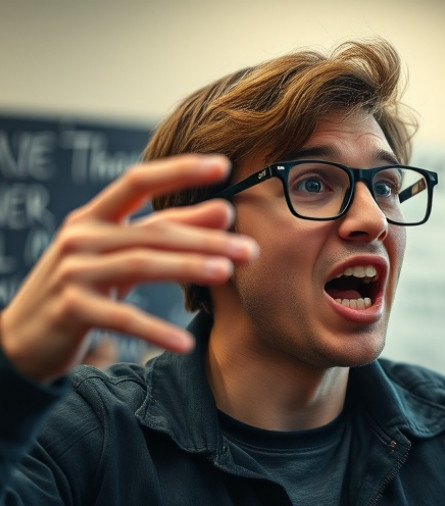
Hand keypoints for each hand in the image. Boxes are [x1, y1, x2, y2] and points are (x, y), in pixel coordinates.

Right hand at [0, 154, 257, 383]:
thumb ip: (169, 231)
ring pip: (141, 264)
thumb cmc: (84, 287)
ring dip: (188, 268)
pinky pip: (122, 318)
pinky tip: (184, 342)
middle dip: (205, 239)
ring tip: (227, 274)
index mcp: (94, 217)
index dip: (180, 170)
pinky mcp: (70, 309)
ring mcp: (73, 271)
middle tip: (250, 248)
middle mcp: (81, 236)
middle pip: (153, 230)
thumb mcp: (122, 254)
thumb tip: (225, 210)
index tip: (223, 165)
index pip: (138, 182)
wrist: (22, 338)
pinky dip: (155, 330)